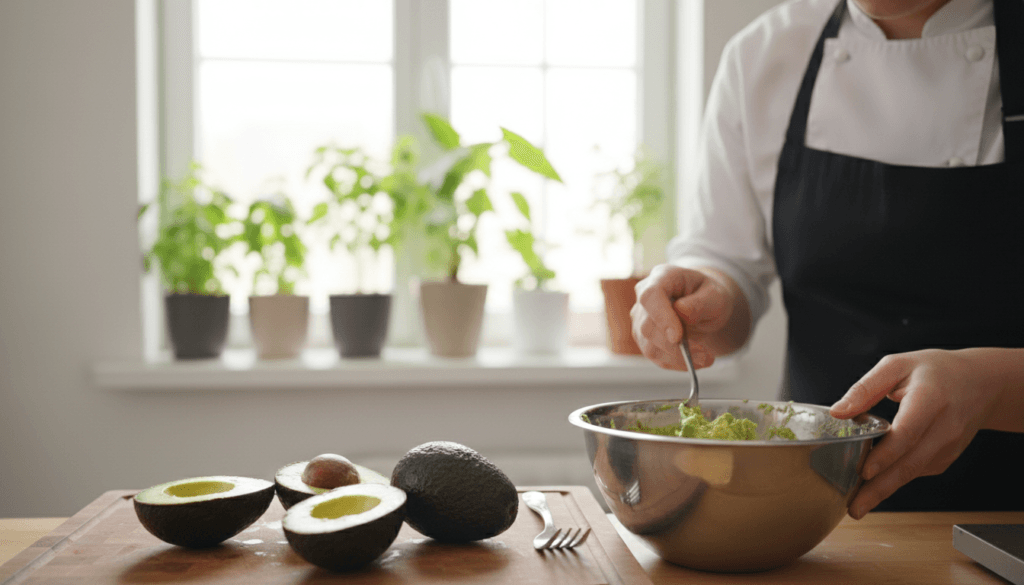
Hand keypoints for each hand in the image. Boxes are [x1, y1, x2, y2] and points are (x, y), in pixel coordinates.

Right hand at [630, 264, 738, 370]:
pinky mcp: (644, 338)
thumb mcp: (715, 295)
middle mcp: (645, 296)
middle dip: (675, 347)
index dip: (660, 317)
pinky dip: (676, 363)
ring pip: (649, 346)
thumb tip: (682, 313)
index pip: (650, 296)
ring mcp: (641, 318)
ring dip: (678, 358)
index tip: (677, 337)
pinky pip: (655, 356)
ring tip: (705, 358)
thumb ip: (700, 302)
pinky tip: (694, 360)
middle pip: (648, 326)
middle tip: (704, 355)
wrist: (704, 304)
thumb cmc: (708, 295)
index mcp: (662, 277)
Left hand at [830, 349, 998, 518]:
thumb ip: (865, 388)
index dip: (885, 454)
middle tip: (854, 507)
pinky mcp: (945, 458)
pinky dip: (895, 480)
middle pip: (910, 462)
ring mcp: (948, 446)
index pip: (907, 432)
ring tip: (857, 505)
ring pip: (913, 473)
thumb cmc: (934, 371)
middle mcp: (944, 427)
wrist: (980, 383)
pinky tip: (874, 485)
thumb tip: (838, 411)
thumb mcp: (897, 366)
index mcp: (930, 398)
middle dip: (880, 488)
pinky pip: (916, 471)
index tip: (864, 472)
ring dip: (885, 491)